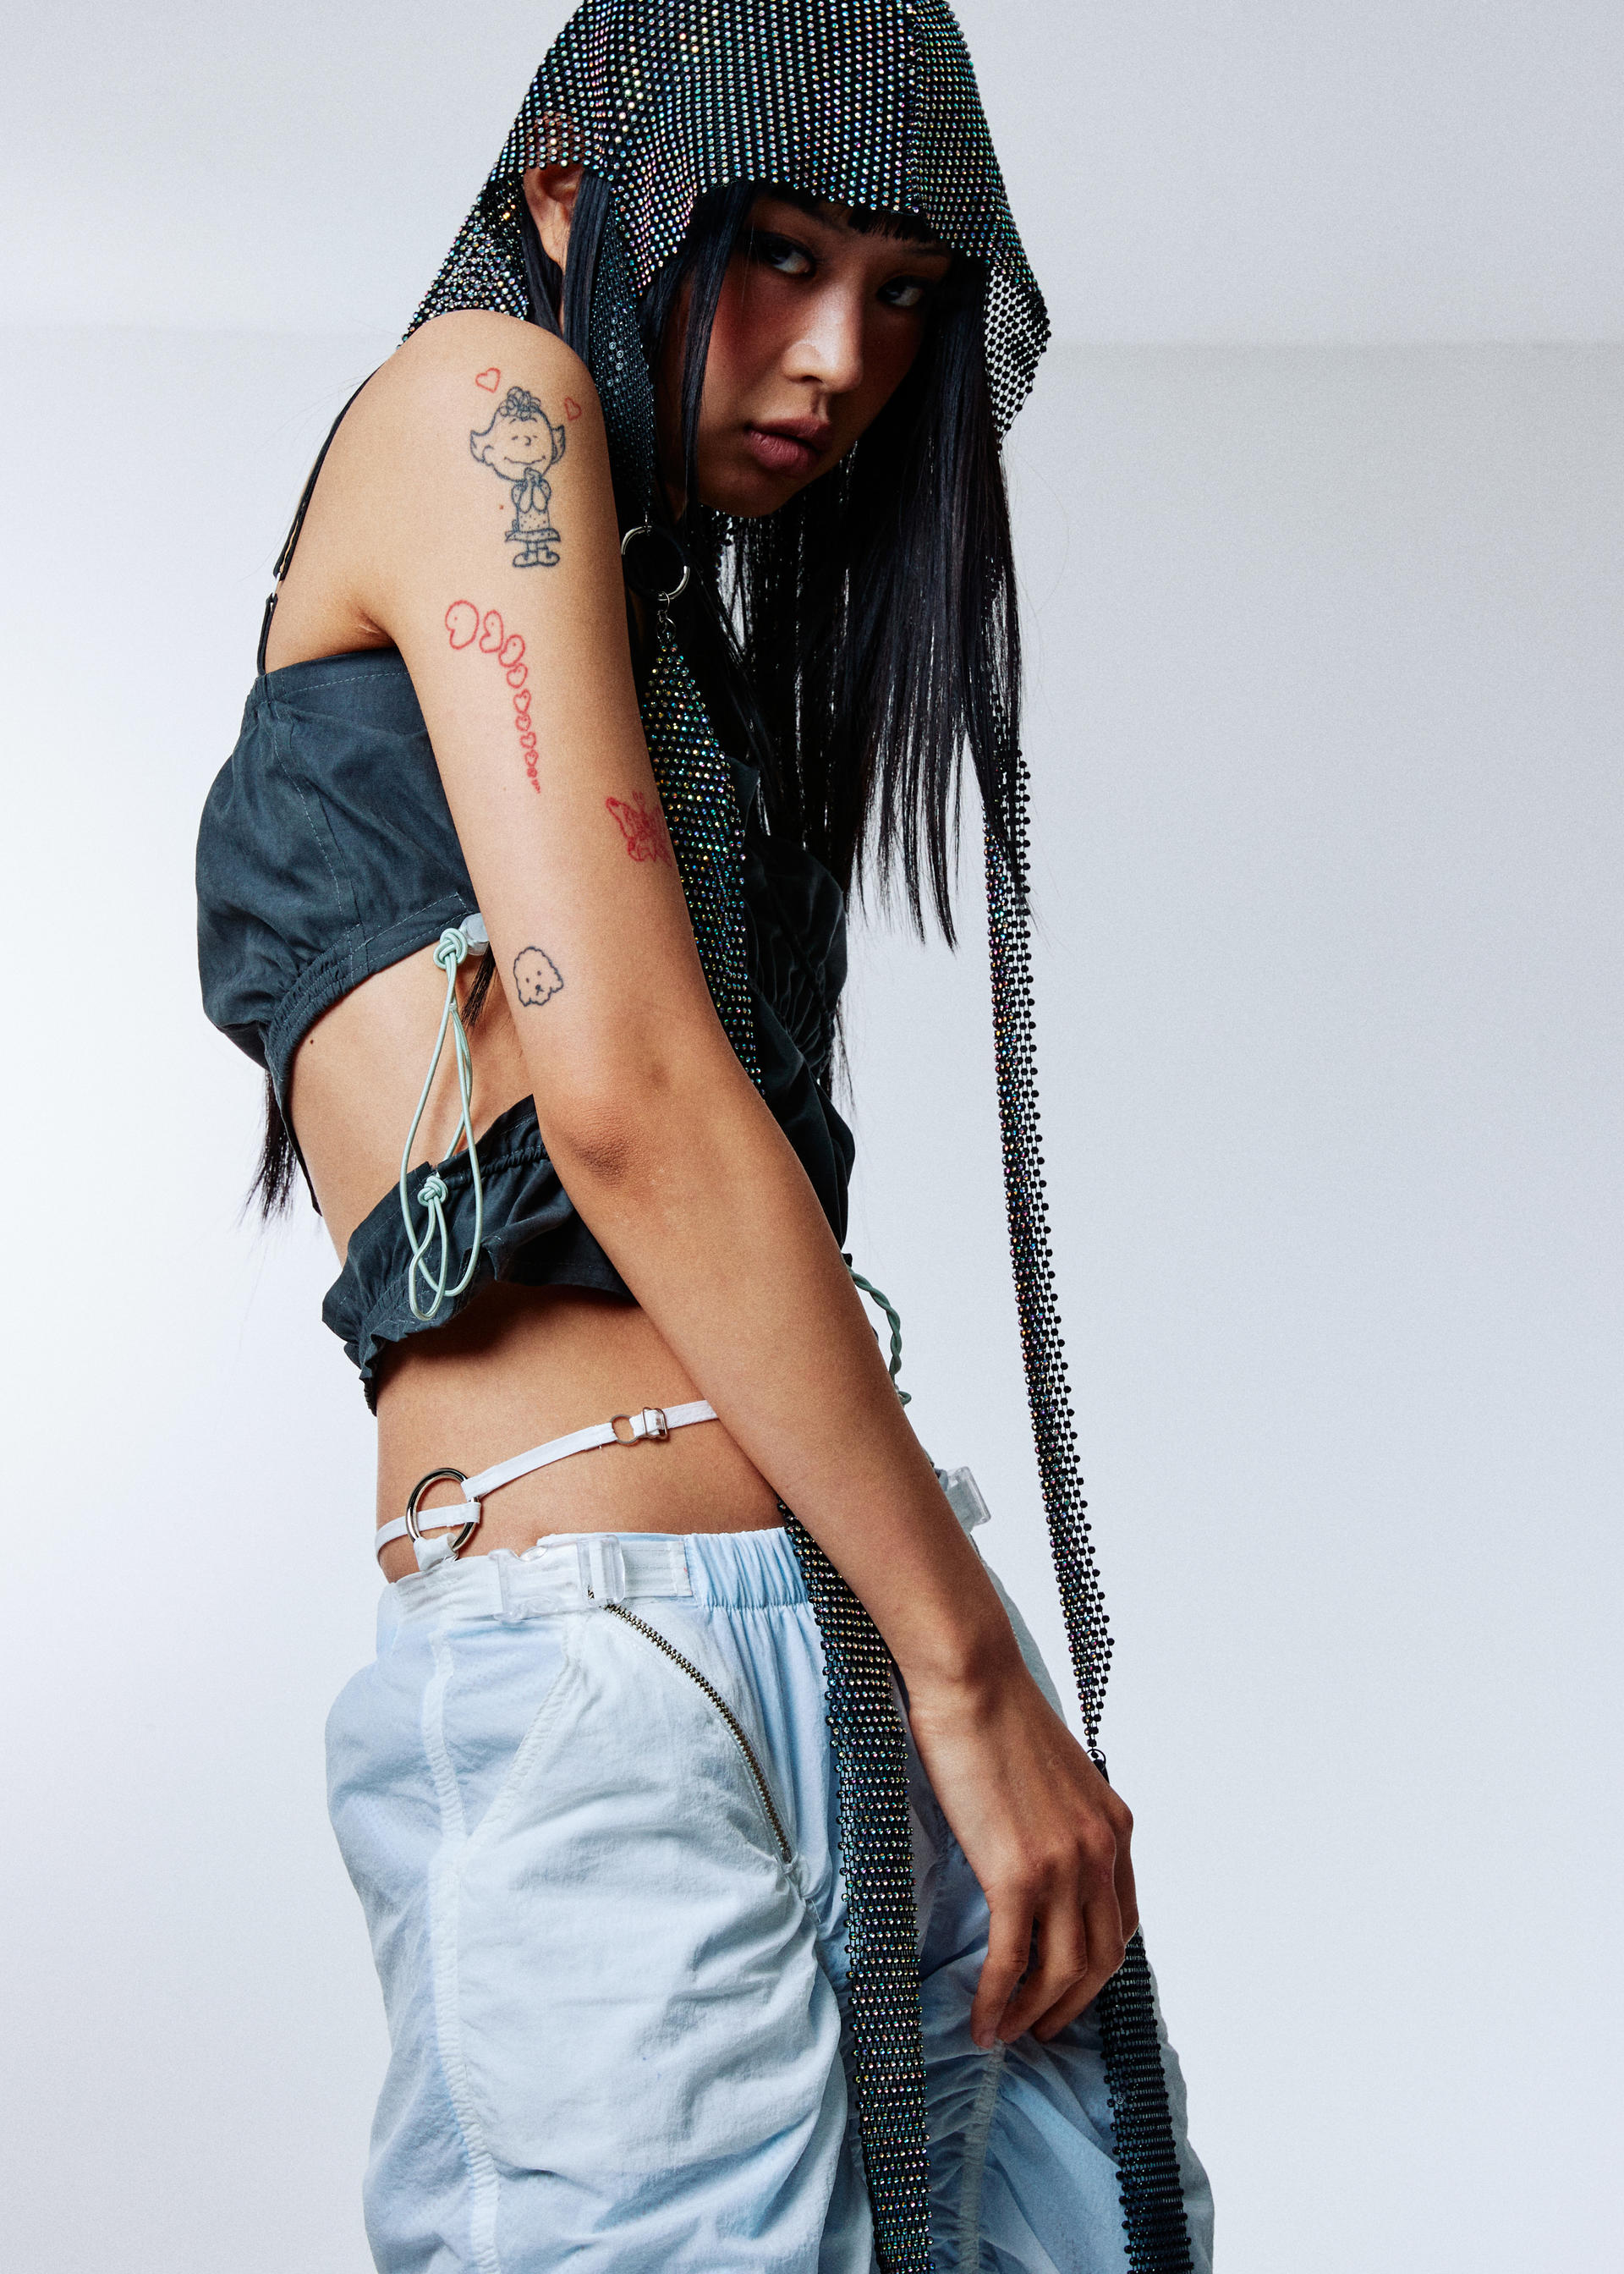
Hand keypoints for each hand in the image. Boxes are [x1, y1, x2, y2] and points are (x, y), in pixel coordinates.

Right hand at [905, 1650, 1137, 2047]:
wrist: (972, 1678)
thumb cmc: (997, 1712)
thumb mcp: (1055, 1772)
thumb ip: (1060, 1819)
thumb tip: (1035, 1851)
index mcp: (1115, 1826)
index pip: (1122, 1920)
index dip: (1097, 1966)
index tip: (1068, 1988)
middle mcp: (1101, 1851)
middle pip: (1102, 1959)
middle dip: (1072, 2005)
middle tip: (1040, 2029)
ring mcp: (1063, 1867)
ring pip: (1061, 1972)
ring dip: (1033, 2015)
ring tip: (1004, 2034)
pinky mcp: (1018, 1874)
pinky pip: (1012, 1960)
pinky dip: (998, 2000)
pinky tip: (980, 2019)